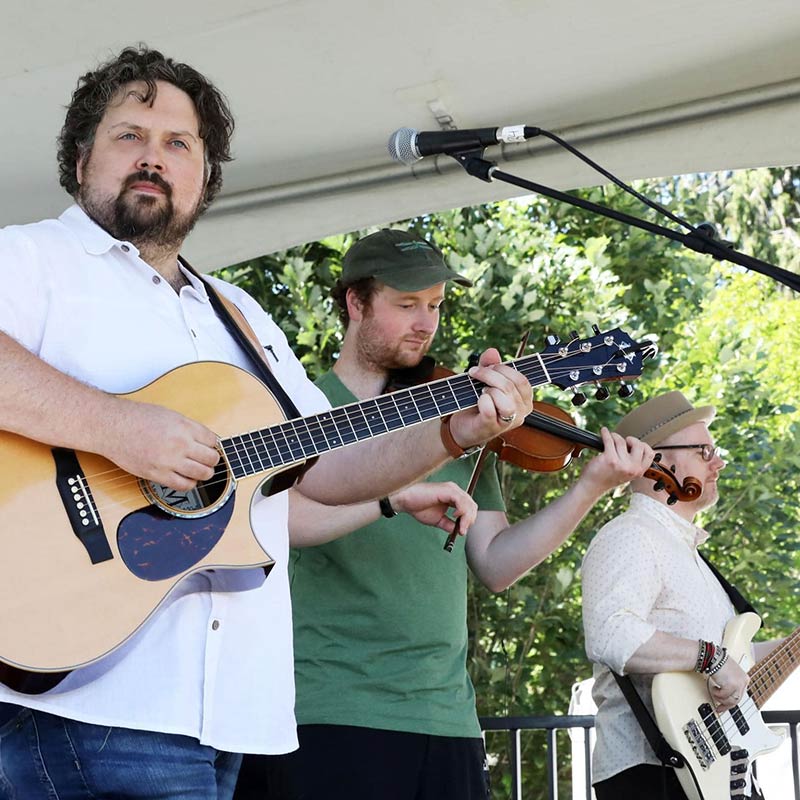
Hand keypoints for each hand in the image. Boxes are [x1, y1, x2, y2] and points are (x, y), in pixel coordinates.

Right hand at [102, 398, 219, 490]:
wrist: (112, 427)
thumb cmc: (138, 418)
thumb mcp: (170, 415)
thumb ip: (189, 428)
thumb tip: (207, 441)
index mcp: (184, 426)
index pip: (213, 440)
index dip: (213, 444)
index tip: (210, 447)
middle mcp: (179, 443)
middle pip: (211, 458)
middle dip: (212, 459)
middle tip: (208, 459)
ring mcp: (168, 461)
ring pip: (202, 473)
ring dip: (205, 473)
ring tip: (201, 470)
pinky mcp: (157, 474)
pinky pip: (183, 485)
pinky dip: (190, 483)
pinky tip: (187, 478)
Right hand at [390, 481, 477, 534]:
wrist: (405, 501)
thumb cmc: (418, 506)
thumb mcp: (438, 520)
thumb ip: (448, 524)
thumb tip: (458, 531)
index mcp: (452, 497)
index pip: (468, 507)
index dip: (468, 520)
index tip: (461, 531)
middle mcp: (454, 491)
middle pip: (472, 505)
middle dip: (470, 520)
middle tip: (462, 531)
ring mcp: (452, 489)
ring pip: (469, 503)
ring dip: (467, 518)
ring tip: (460, 528)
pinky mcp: (448, 490)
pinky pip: (462, 501)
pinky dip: (462, 511)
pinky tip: (455, 517)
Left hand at [447, 348, 532, 449]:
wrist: (462, 427)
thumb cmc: (477, 405)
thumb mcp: (484, 382)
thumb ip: (490, 366)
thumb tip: (492, 351)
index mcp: (524, 400)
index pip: (522, 380)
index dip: (504, 369)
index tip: (488, 366)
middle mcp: (520, 412)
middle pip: (511, 386)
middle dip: (490, 374)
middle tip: (475, 373)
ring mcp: (507, 422)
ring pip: (505, 398)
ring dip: (489, 388)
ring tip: (480, 391)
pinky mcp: (491, 428)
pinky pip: (490, 409)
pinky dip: (482, 400)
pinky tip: (478, 400)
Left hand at [578, 429, 653, 495]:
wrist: (593, 486)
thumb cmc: (607, 478)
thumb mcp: (627, 474)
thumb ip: (634, 463)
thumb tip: (635, 444)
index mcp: (639, 472)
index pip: (650, 453)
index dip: (643, 446)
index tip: (636, 444)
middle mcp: (632, 468)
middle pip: (638, 444)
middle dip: (631, 440)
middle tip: (624, 441)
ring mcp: (621, 463)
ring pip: (621, 441)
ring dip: (615, 436)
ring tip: (611, 437)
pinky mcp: (609, 459)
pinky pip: (609, 440)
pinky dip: (605, 433)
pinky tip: (604, 431)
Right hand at [707, 657, 749, 711]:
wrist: (713, 657)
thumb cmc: (717, 662)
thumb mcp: (728, 674)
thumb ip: (731, 683)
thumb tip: (727, 695)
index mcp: (744, 678)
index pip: (740, 694)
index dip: (732, 701)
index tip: (725, 705)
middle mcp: (743, 681)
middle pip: (736, 699)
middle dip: (726, 704)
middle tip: (719, 708)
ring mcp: (739, 684)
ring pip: (731, 700)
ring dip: (720, 698)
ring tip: (714, 692)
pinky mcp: (731, 685)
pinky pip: (723, 696)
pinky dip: (717, 694)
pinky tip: (714, 688)